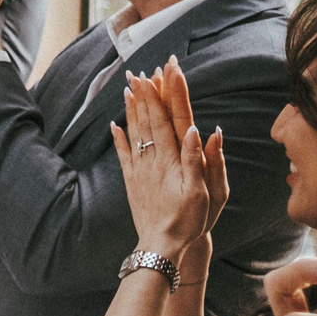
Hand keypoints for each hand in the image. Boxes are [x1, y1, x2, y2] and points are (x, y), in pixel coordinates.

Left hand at [110, 59, 227, 258]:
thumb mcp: (202, 192)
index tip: (161, 72)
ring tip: (127, 88)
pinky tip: (114, 125)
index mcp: (171, 159)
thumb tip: (198, 130)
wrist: (160, 244)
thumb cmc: (187, 220)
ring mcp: (139, 170)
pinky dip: (119, 138)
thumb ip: (197, 160)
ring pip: (134, 132)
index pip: (166, 118)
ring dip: (131, 109)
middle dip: (146, 93)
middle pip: (148, 120)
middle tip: (140, 71)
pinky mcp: (131, 181)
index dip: (163, 94)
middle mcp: (152, 160)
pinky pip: (123, 154)